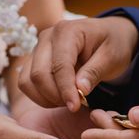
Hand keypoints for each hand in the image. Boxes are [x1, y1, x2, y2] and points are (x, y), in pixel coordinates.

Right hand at [18, 17, 138, 110]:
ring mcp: (37, 48)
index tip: (75, 107)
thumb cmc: (112, 44)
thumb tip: (79, 90)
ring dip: (45, 98)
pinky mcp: (34, 59)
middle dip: (55, 96)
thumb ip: (94, 72)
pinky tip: (59, 98)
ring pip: (28, 81)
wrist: (108, 36)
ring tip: (68, 101)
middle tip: (75, 105)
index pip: (60, 65)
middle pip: (38, 74)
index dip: (66, 89)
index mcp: (67, 31)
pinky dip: (39, 96)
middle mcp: (47, 37)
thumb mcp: (112, 57)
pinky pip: (26, 82)